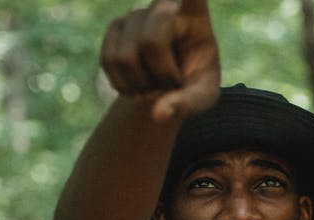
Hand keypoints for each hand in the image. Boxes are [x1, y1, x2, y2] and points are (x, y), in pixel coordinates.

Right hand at [100, 0, 220, 122]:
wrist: (169, 85)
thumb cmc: (195, 86)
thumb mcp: (203, 98)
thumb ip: (187, 106)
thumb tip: (158, 114)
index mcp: (195, 15)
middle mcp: (163, 7)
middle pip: (152, 40)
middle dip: (161, 75)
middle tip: (172, 87)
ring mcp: (135, 15)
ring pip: (127, 57)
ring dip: (142, 85)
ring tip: (157, 88)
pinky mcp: (115, 30)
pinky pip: (110, 62)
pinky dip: (124, 86)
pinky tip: (138, 88)